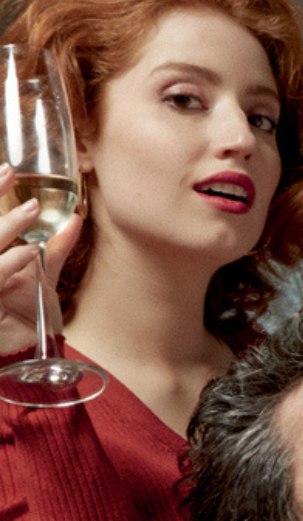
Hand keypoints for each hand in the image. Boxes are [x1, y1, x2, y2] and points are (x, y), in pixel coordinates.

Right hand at [0, 166, 82, 356]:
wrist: (23, 353)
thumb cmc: (23, 315)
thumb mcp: (40, 276)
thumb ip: (53, 247)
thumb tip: (76, 217)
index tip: (6, 168)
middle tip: (9, 171)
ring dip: (5, 226)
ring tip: (30, 209)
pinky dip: (10, 262)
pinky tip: (28, 251)